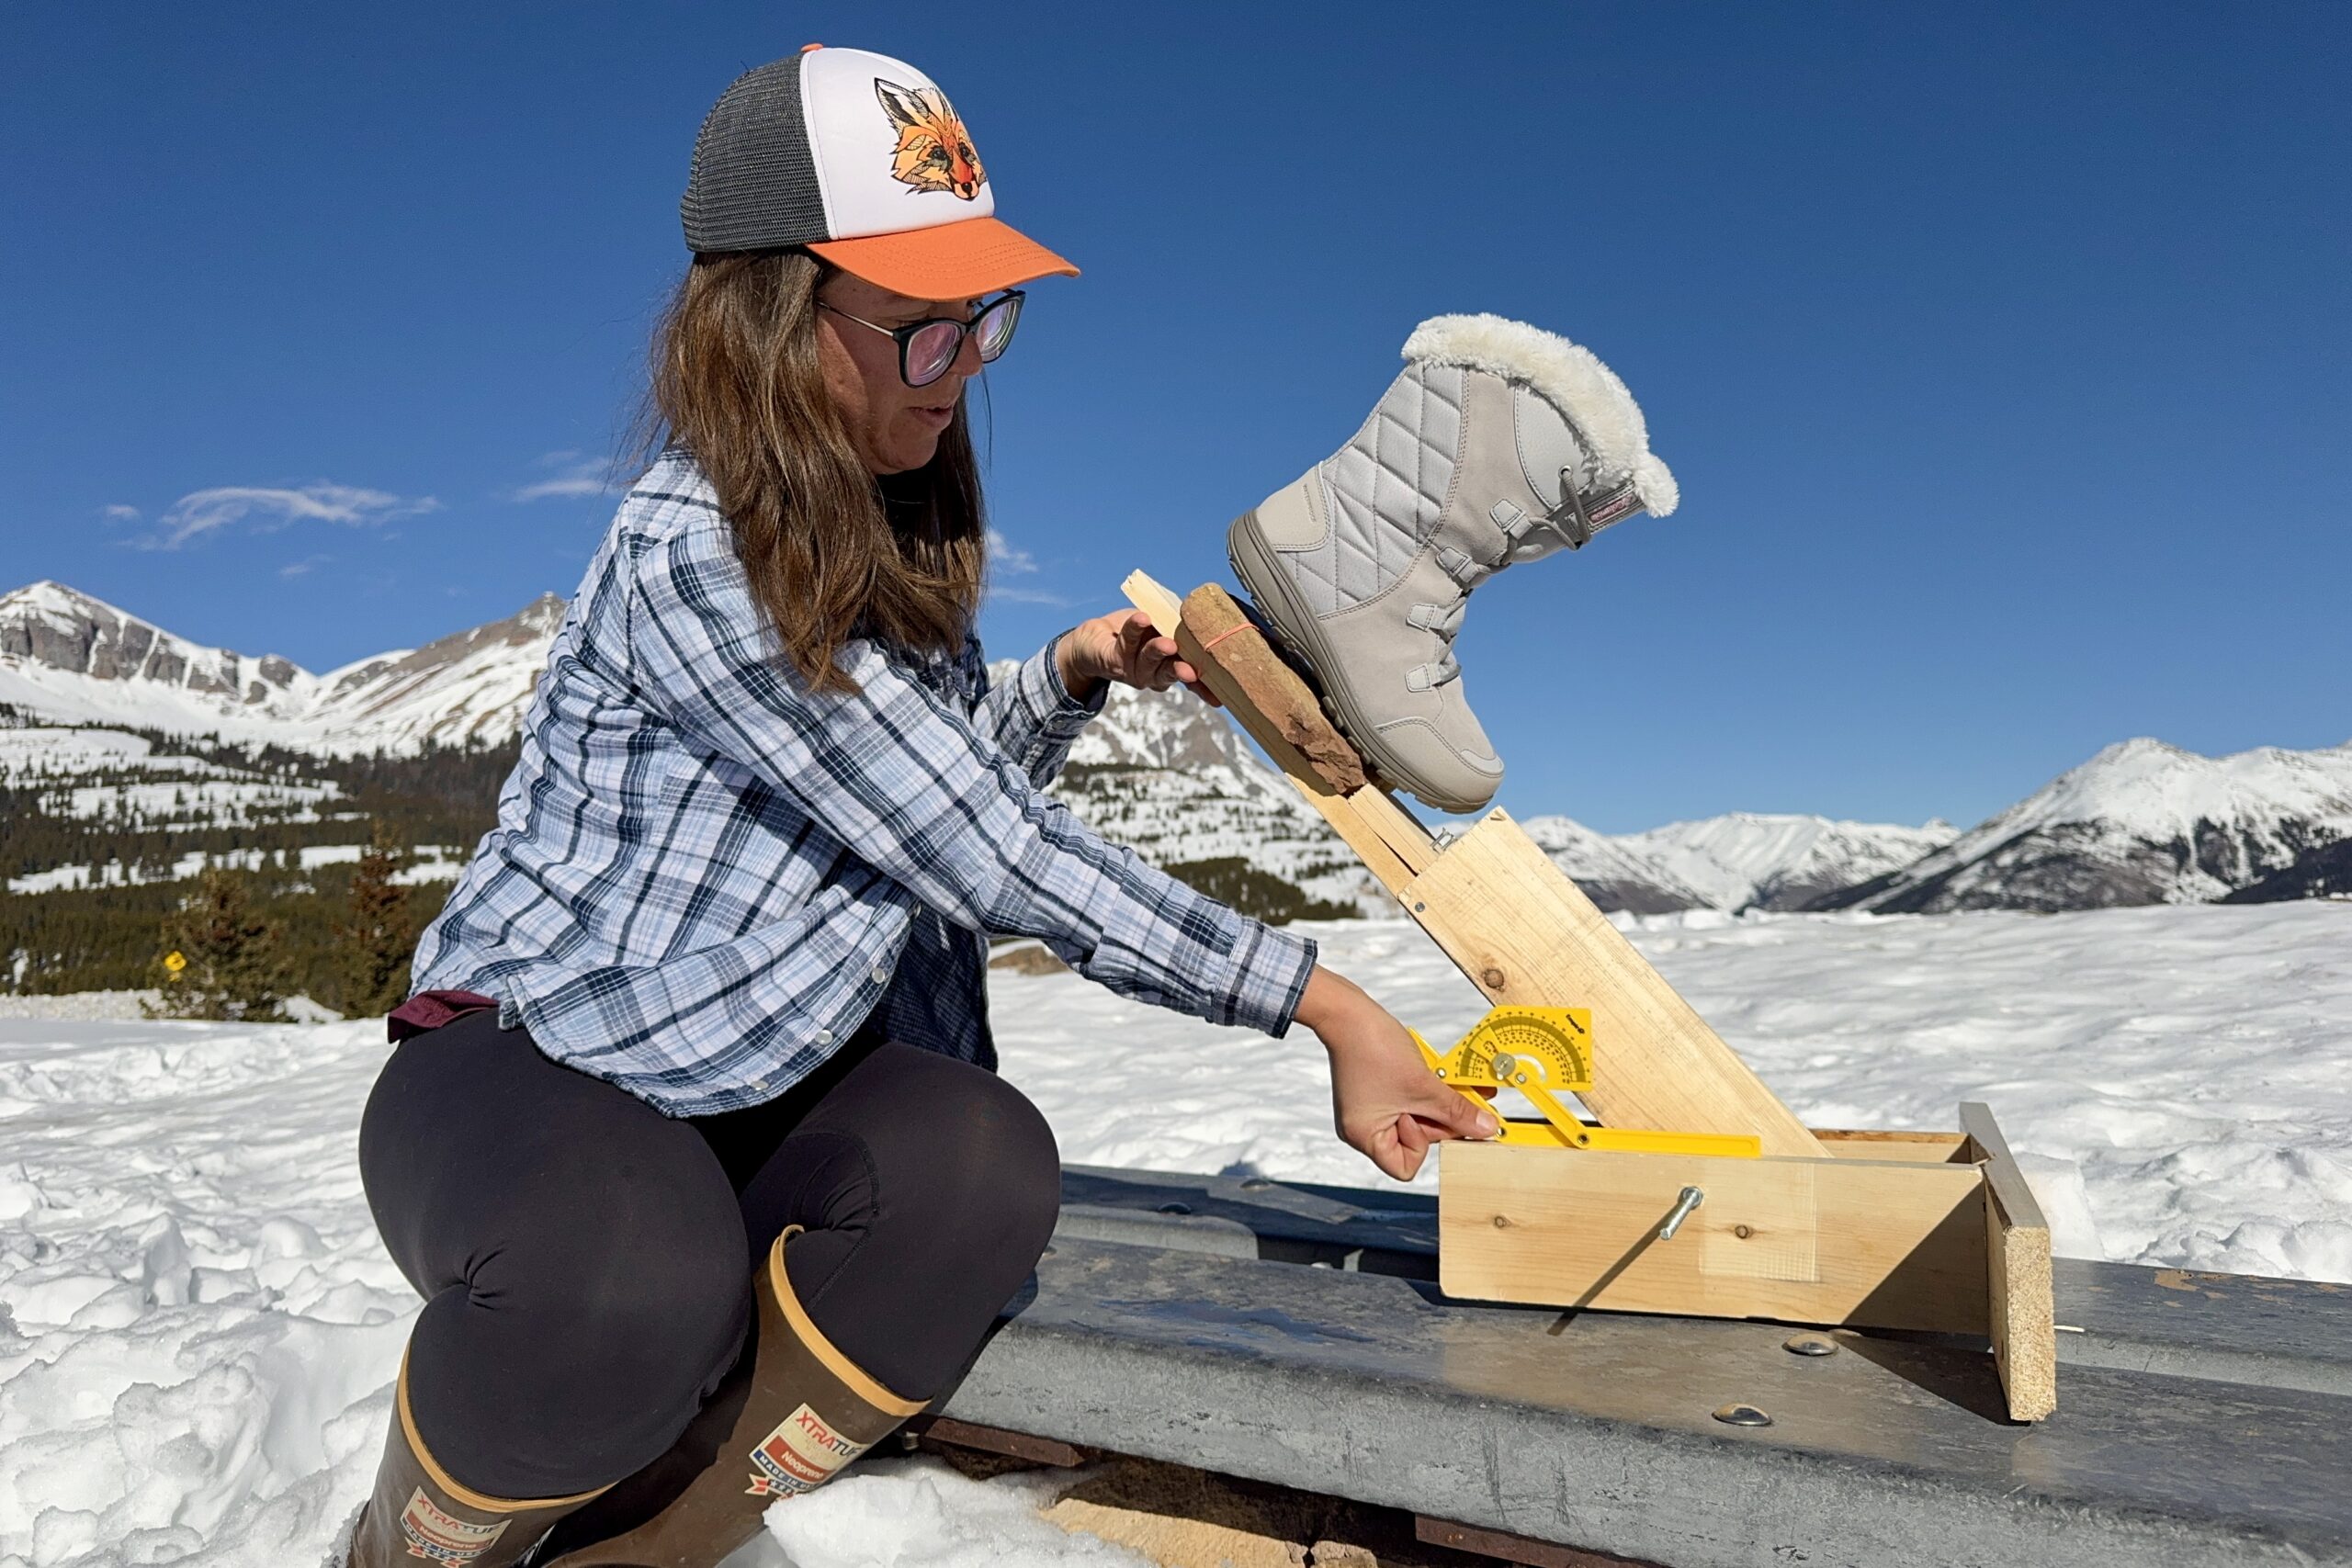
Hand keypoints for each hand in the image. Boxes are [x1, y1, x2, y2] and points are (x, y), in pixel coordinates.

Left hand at [1055, 610, 1221, 707]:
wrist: (1093, 639)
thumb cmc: (1134, 633)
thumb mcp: (1160, 629)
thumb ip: (1178, 628)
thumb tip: (1206, 616)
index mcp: (1168, 668)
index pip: (1191, 679)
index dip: (1205, 687)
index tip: (1219, 696)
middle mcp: (1152, 674)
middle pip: (1169, 672)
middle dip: (1180, 671)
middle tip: (1190, 671)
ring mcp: (1133, 669)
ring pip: (1148, 659)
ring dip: (1157, 652)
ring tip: (1166, 643)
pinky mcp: (1113, 658)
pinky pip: (1125, 643)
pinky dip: (1134, 630)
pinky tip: (1141, 619)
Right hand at [1293, 966, 1497, 1180]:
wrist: (1351, 1013)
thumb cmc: (1373, 1048)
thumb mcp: (1424, 1086)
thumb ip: (1457, 1112)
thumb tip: (1486, 1129)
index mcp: (1365, 1136)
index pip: (1405, 1166)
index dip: (1423, 1143)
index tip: (1430, 1115)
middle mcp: (1364, 1128)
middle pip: (1415, 1140)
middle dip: (1438, 1117)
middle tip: (1453, 1097)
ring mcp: (1371, 1110)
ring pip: (1417, 1117)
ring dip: (1438, 1102)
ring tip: (1455, 1084)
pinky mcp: (1377, 1092)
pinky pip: (1409, 1101)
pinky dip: (1427, 1092)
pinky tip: (1443, 1077)